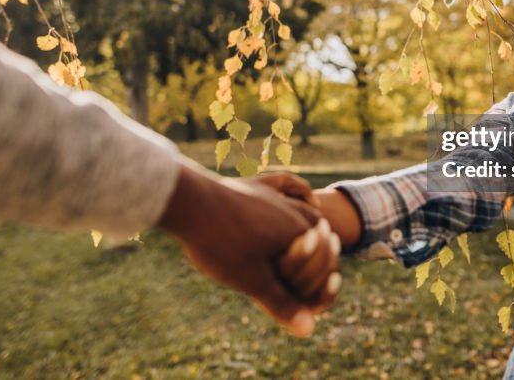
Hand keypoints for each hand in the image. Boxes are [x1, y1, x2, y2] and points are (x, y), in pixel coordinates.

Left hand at [157, 165, 333, 336]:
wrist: (190, 202)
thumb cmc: (221, 244)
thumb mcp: (251, 279)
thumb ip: (282, 304)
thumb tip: (308, 329)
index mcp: (297, 234)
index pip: (324, 261)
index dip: (321, 284)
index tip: (312, 301)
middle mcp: (292, 211)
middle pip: (319, 233)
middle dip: (321, 256)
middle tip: (319, 274)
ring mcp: (273, 195)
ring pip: (306, 209)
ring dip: (315, 225)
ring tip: (316, 238)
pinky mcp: (254, 185)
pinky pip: (286, 183)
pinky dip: (298, 190)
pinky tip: (303, 197)